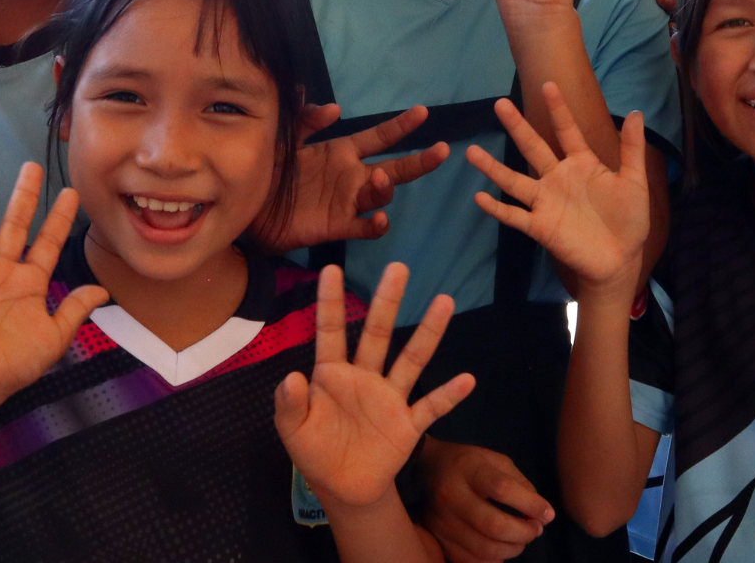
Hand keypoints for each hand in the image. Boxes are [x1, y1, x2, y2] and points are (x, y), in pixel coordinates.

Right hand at [0, 163, 108, 404]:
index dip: (59, 218)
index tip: (71, 192)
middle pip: (15, 225)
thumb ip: (74, 311)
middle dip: (24, 196)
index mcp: (30, 281)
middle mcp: (3, 271)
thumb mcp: (54, 337)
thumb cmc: (16, 364)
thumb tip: (103, 290)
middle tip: (32, 166)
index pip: (48, 242)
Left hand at [255, 104, 448, 251]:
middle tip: (441, 151)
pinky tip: (380, 218)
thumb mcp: (285, 138)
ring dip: (386, 187)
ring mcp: (348, 203)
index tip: (422, 112)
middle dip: (419, 161)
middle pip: (395, 167)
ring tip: (380, 177)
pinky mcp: (338, 226)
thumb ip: (306, 121)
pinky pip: (364, 228)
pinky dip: (376, 224)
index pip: (379, 136)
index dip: (400, 125)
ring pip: (381, 195)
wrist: (249, 211)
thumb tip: (335, 107)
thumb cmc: (269, 172)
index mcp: (342, 152)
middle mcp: (352, 176)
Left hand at [275, 262, 474, 509]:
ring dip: (427, 333)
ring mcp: (389, 398)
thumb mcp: (292, 430)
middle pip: (377, 334)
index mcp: (332, 374)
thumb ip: (288, 404)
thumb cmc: (315, 450)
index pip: (330, 332)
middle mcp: (365, 377)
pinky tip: (466, 380)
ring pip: (411, 360)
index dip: (329, 302)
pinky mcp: (407, 425)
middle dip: (387, 302)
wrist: (343, 488)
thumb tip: (291, 377)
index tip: (330, 268)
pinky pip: (431, 407)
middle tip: (398, 267)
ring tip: (444, 301)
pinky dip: (448, 395)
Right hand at [418, 438, 553, 562]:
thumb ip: (520, 484)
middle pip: (493, 525)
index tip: (547, 513)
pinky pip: (471, 562)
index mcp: (468, 468)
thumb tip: (543, 515)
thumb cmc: (468, 463)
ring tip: (520, 539)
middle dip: (523, 532)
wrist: (426, 468)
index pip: (502, 488)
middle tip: (535, 529)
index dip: (530, 504)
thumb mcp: (495, 460)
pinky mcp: (437, 539)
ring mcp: (441, 521)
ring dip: (512, 549)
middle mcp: (451, 495)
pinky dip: (493, 561)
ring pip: (484, 550)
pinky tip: (501, 549)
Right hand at [466, 82, 649, 289]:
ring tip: (471, 152)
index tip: (548, 84)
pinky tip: (479, 197)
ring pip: (514, 181)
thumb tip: (636, 113)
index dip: (558, 109)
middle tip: (500, 104)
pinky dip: (496, 209)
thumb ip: (632, 149)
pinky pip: (514, 216)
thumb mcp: (634, 182)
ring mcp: (546, 202)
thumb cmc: (628, 219)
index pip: (567, 131)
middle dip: (517, 126)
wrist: (621, 259)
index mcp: (581, 164)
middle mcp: (558, 178)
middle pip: (533, 147)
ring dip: (493, 167)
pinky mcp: (540, 226)